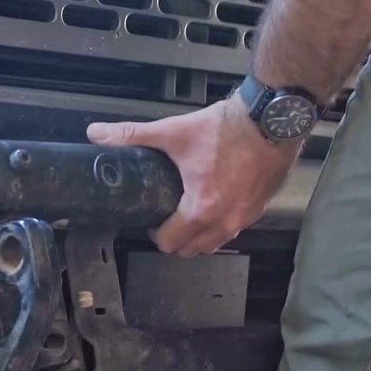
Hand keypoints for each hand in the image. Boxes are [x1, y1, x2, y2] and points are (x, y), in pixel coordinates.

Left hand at [87, 99, 301, 255]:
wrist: (272, 119)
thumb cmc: (229, 128)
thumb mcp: (175, 131)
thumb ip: (132, 135)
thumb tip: (98, 134)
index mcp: (201, 209)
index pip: (170, 243)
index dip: (154, 233)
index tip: (151, 218)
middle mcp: (226, 220)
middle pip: (191, 250)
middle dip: (176, 239)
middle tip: (167, 217)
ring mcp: (246, 217)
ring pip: (215, 243)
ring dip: (199, 235)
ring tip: (190, 212)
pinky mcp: (260, 208)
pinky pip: (236, 229)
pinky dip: (222, 223)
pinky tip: (216, 201)